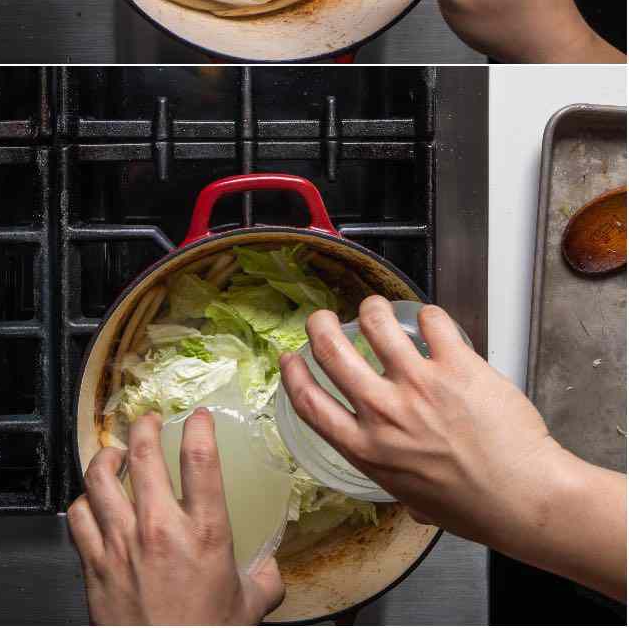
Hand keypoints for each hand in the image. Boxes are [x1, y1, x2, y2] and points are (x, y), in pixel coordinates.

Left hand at [67, 411, 284, 624]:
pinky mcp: (93, 563)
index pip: (201, 461)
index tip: (198, 417)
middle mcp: (159, 529)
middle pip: (142, 455)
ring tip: (114, 453)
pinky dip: (84, 501)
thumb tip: (271, 564)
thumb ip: (264, 578)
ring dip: (107, 457)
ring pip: (100, 478)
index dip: (199, 428)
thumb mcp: (250, 606)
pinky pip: (79, 515)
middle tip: (148, 420)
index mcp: (204, 534)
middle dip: (144, 426)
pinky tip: (92, 501)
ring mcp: (120, 544)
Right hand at [282, 297, 626, 599]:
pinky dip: (428, 316)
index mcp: (367, 450)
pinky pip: (431, 320)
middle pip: (331, 350)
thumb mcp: (410, 498)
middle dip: (320, 325)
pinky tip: (433, 325)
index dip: (293, 374)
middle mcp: (385, 413)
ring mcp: (420, 386)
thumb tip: (391, 470)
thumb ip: (391, 474)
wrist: (527, 499)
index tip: (291, 359)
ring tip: (378, 310)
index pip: (309, 401)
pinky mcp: (457, 367)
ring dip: (373, 309)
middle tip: (325, 319)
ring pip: (376, 322)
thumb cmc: (475, 508)